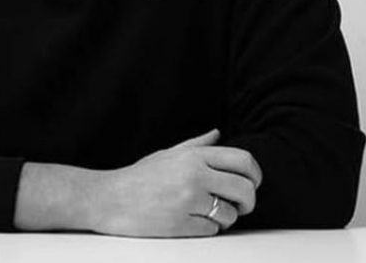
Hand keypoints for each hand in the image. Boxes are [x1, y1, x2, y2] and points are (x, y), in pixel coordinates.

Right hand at [89, 129, 261, 237]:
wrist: (110, 197)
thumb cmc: (139, 176)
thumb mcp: (167, 154)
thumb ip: (196, 145)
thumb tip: (217, 134)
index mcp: (193, 156)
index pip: (243, 160)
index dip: (255, 175)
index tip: (252, 183)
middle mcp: (194, 174)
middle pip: (245, 189)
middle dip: (248, 202)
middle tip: (239, 205)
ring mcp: (188, 200)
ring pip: (230, 214)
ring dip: (223, 218)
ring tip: (205, 213)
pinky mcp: (181, 224)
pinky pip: (212, 231)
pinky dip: (205, 228)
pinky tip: (188, 220)